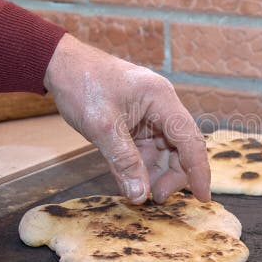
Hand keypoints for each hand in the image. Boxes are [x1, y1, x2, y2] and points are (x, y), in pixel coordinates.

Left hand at [43, 34, 210, 203]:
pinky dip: (141, 166)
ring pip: (165, 151)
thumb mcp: (102, 126)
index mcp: (162, 99)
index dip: (199, 170)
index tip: (202, 197)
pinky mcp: (136, 122)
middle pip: (181, 147)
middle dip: (173, 175)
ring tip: (139, 191)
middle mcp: (162, 106)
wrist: (59, 64)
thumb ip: (124, 162)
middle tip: (155, 197)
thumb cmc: (82, 85)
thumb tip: (141, 196)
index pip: (190, 140)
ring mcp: (150, 114)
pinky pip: (147, 149)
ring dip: (156, 173)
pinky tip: (130, 179)